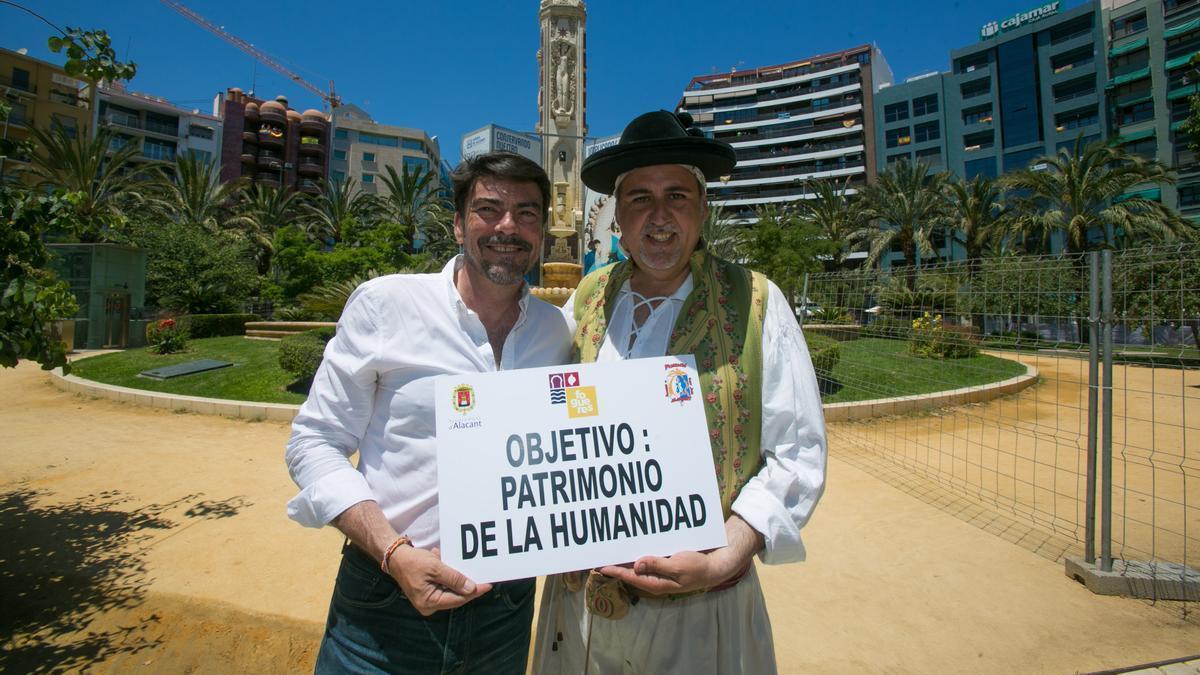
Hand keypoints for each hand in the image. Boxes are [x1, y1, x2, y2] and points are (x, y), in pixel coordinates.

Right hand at [385, 545, 491, 615]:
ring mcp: (428, 599)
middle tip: (484, 576)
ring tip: (464, 566)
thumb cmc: (413, 562)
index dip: (474, 592)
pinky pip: (443, 585)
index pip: (458, 599)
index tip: (488, 585)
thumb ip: (454, 579)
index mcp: (429, 602)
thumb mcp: (436, 568)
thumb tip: (471, 589)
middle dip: (467, 585)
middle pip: (455, 596)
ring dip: (456, 578)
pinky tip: (446, 562)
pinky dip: (447, 575)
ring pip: (450, 590)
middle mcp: (429, 605)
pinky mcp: (428, 592)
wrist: (395, 557)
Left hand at [596, 515, 762, 594]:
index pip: (630, 577)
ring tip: (610, 548)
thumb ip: (657, 565)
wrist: (715, 565)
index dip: (614, 571)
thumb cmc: (698, 567)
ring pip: (637, 564)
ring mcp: (659, 570)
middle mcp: (654, 577)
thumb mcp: (679, 566)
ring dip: (625, 557)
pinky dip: (637, 553)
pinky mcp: (664, 563)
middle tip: (599, 556)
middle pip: (630, 571)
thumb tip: (637, 565)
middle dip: (616, 564)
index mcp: (656, 582)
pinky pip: (647, 558)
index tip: (600, 566)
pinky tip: (630, 545)